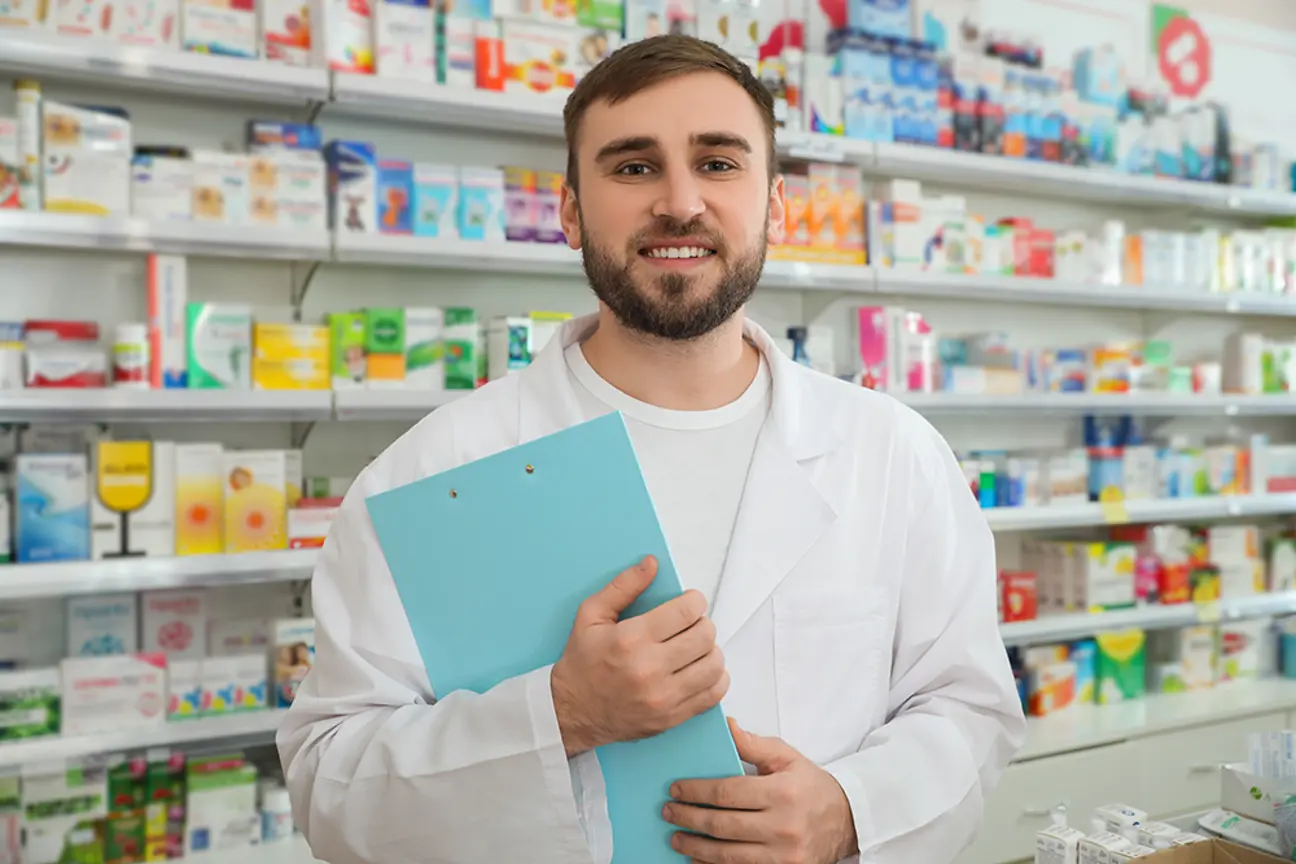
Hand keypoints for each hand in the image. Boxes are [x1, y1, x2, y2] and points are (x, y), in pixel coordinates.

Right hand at [550, 555, 728, 756]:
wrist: (571, 712)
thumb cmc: (582, 662)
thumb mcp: (591, 615)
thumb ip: (623, 586)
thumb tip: (651, 564)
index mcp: (631, 639)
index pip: (686, 612)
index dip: (695, 601)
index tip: (691, 602)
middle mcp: (650, 669)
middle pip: (705, 636)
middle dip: (702, 623)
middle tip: (691, 624)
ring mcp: (663, 697)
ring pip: (714, 665)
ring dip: (710, 650)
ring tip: (695, 647)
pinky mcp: (672, 717)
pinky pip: (713, 694)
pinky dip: (715, 678)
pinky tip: (699, 670)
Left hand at [664, 718, 857, 863]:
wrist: (846, 820)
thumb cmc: (811, 786)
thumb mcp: (786, 757)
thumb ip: (753, 744)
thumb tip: (725, 727)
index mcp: (782, 792)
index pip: (727, 792)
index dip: (696, 791)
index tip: (676, 789)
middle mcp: (783, 826)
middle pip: (722, 825)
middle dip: (689, 818)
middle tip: (668, 812)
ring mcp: (783, 855)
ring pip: (727, 855)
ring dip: (695, 846)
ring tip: (676, 837)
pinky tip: (697, 858)